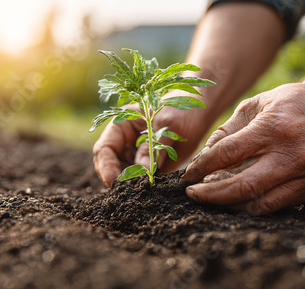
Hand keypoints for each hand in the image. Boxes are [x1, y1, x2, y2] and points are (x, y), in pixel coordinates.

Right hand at [93, 104, 211, 186]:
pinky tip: (152, 191)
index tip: (114, 183)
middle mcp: (125, 142)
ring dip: (129, 186)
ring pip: (123, 176)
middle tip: (129, 193)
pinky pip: (140, 181)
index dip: (106, 167)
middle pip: (109, 166)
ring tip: (141, 193)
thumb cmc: (182, 110)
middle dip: (116, 180)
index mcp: (121, 125)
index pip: (104, 149)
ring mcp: (136, 155)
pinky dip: (143, 187)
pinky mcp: (149, 167)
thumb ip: (154, 148)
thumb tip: (143, 172)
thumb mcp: (168, 125)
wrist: (200, 111)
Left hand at [180, 81, 304, 213]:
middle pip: (241, 187)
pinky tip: (239, 198)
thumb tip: (204, 159)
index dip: (201, 168)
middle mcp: (292, 155)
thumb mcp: (257, 103)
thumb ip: (228, 130)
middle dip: (210, 195)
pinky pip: (278, 206)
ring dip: (231, 205)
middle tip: (192, 195)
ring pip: (260, 204)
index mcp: (273, 129)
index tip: (186, 176)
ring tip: (213, 198)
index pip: (227, 155)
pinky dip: (254, 205)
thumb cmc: (294, 102)